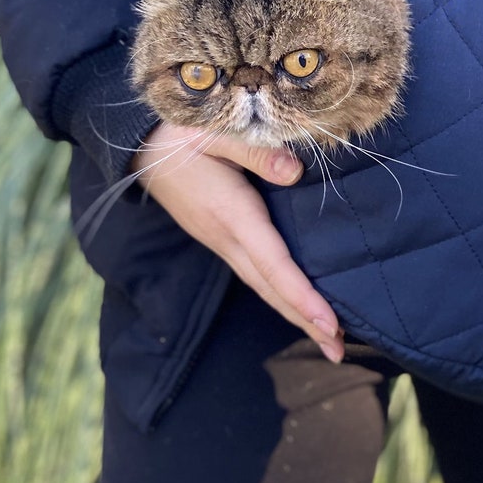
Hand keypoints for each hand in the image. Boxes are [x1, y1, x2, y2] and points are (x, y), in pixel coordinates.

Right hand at [130, 122, 344, 362]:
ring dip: (295, 313)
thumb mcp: (214, 131)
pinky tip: (299, 301)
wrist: (142, 148)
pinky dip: (281, 292)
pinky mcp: (223, 237)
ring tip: (329, 338)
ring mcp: (222, 241)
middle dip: (306, 320)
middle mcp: (227, 237)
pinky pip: (257, 273)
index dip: (302, 295)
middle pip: (271, 287)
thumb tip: (295, 173)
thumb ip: (255, 149)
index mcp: (231, 214)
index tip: (329, 322)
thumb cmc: (182, 134)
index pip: (273, 263)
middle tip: (340, 351)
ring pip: (264, 285)